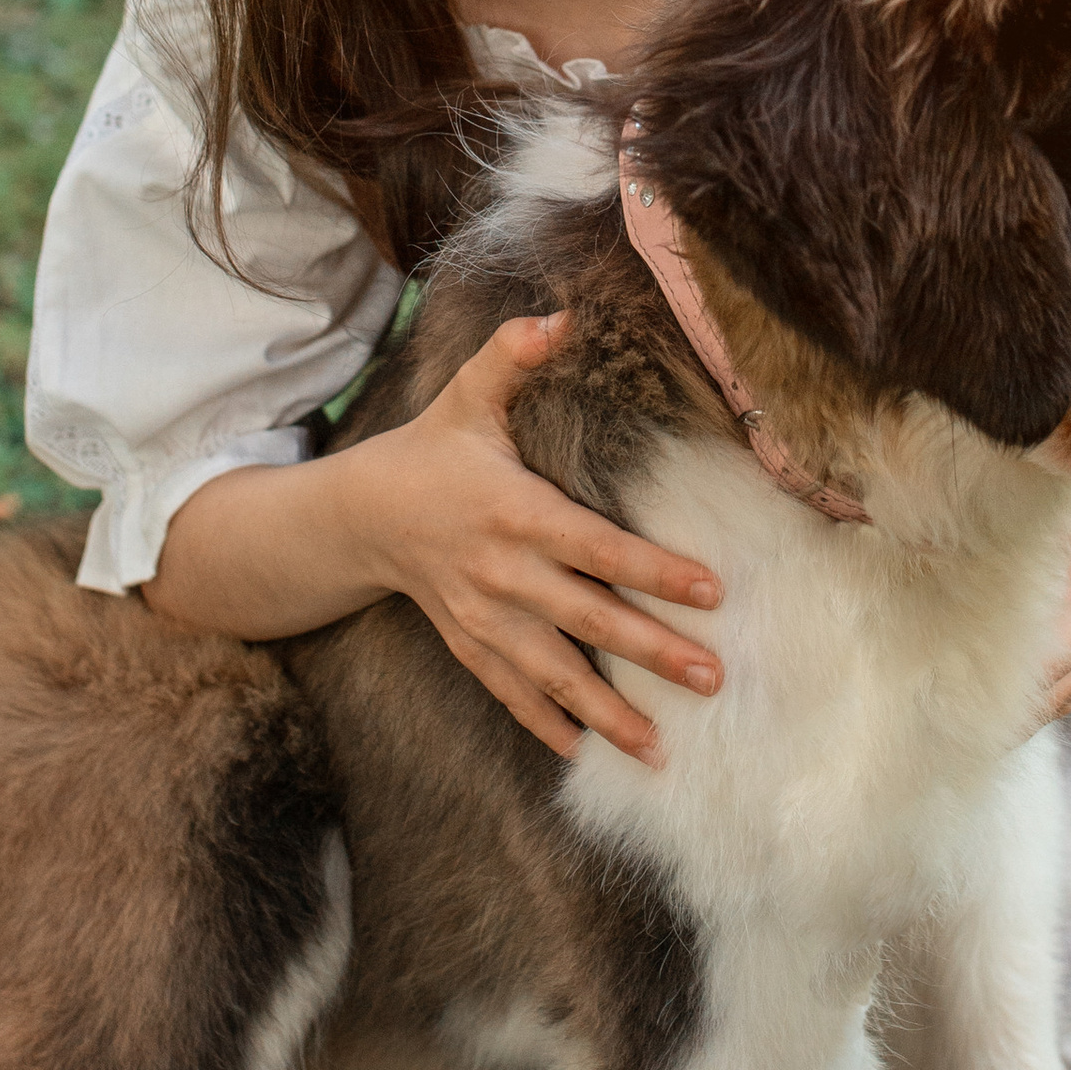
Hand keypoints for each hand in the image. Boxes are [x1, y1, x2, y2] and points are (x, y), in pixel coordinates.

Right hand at [353, 314, 723, 766]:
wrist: (358, 516)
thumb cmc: (432, 451)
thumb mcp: (467, 396)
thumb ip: (513, 355)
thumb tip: (560, 316)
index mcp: (513, 511)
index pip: (596, 546)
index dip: (653, 569)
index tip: (711, 590)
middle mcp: (502, 574)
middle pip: (588, 619)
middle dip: (652, 651)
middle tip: (712, 677)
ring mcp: (483, 619)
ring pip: (554, 673)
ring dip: (607, 713)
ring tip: (661, 747)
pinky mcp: (469, 645)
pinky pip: (511, 694)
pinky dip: (546, 724)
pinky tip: (585, 753)